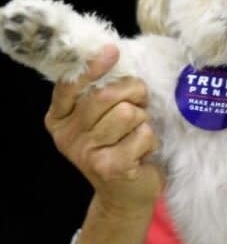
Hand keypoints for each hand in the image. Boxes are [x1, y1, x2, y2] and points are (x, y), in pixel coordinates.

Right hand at [45, 46, 161, 212]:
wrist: (125, 192)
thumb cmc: (118, 142)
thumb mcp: (103, 115)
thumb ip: (102, 89)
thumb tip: (114, 52)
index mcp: (60, 118)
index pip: (69, 86)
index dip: (92, 67)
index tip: (112, 51)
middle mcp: (68, 136)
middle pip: (106, 95)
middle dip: (133, 92)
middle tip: (139, 104)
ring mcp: (86, 154)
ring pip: (128, 113)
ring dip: (142, 119)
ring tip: (136, 132)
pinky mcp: (110, 167)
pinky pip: (143, 134)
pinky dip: (150, 139)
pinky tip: (140, 152)